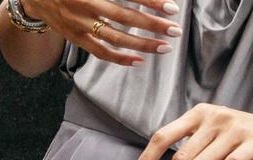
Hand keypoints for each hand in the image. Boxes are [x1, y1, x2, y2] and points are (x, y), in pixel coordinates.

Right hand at [23, 0, 182, 66]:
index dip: (150, 1)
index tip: (172, 7)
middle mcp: (88, 6)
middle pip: (127, 17)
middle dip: (154, 25)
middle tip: (175, 30)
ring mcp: (82, 25)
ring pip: (117, 38)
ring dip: (142, 44)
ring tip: (164, 47)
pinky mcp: (77, 39)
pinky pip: (101, 52)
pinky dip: (121, 58)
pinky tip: (139, 60)